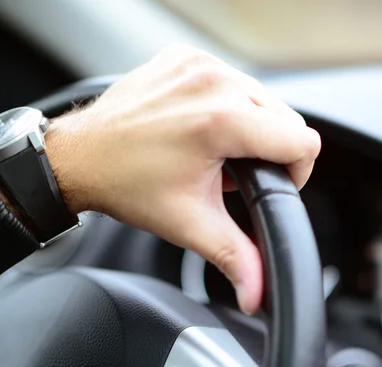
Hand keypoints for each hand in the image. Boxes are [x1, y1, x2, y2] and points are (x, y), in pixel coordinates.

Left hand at [45, 44, 320, 314]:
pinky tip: (201, 126)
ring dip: (250, 125)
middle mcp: (214, 83)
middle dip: (271, 150)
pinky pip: (231, 80)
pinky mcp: (186, 58)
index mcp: (221, 120)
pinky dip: (226, 104)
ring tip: (217, 151)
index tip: (268, 183)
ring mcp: (198, 65)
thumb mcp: (189, 224)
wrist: (79, 157)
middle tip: (234, 173)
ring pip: (261, 96)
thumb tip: (257, 292)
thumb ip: (235, 258)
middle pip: (286, 117)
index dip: (295, 171)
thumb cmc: (125, 184)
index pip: (302, 140)